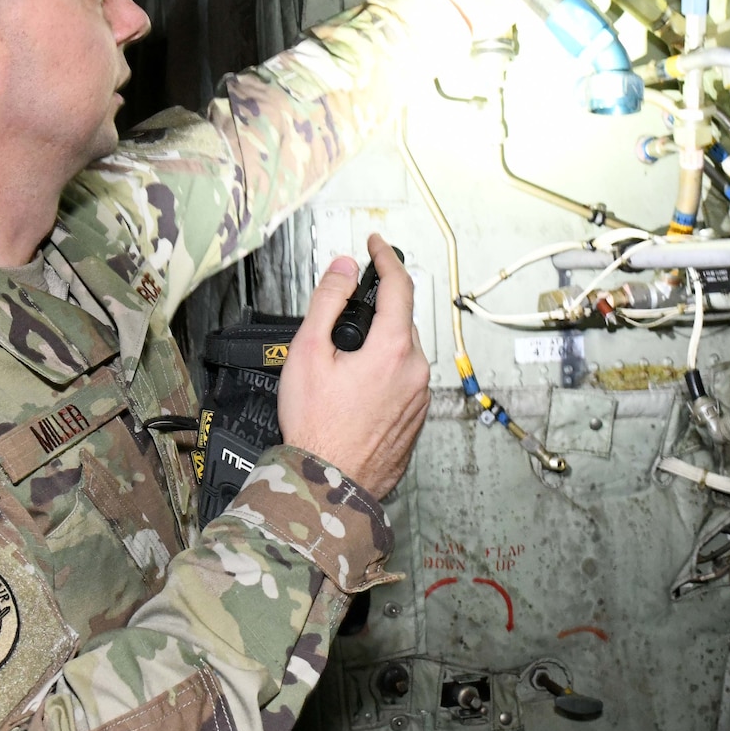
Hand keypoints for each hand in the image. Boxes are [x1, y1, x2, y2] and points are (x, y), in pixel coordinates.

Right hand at [277, 233, 431, 499]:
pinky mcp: (416, 419)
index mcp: (395, 348)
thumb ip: (328, 301)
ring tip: (341, 370)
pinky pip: (404, 381)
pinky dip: (384, 375)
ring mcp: (420, 397)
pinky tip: (355, 394)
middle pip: (400, 322)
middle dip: (375, 314)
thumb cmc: (316, 427)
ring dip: (379, 348)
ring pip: (403, 353)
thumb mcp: (309, 352)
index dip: (385, 258)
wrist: (328, 484)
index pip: (400, 286)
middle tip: (341, 324)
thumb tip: (343, 268)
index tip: (376, 246)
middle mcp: (416, 370)